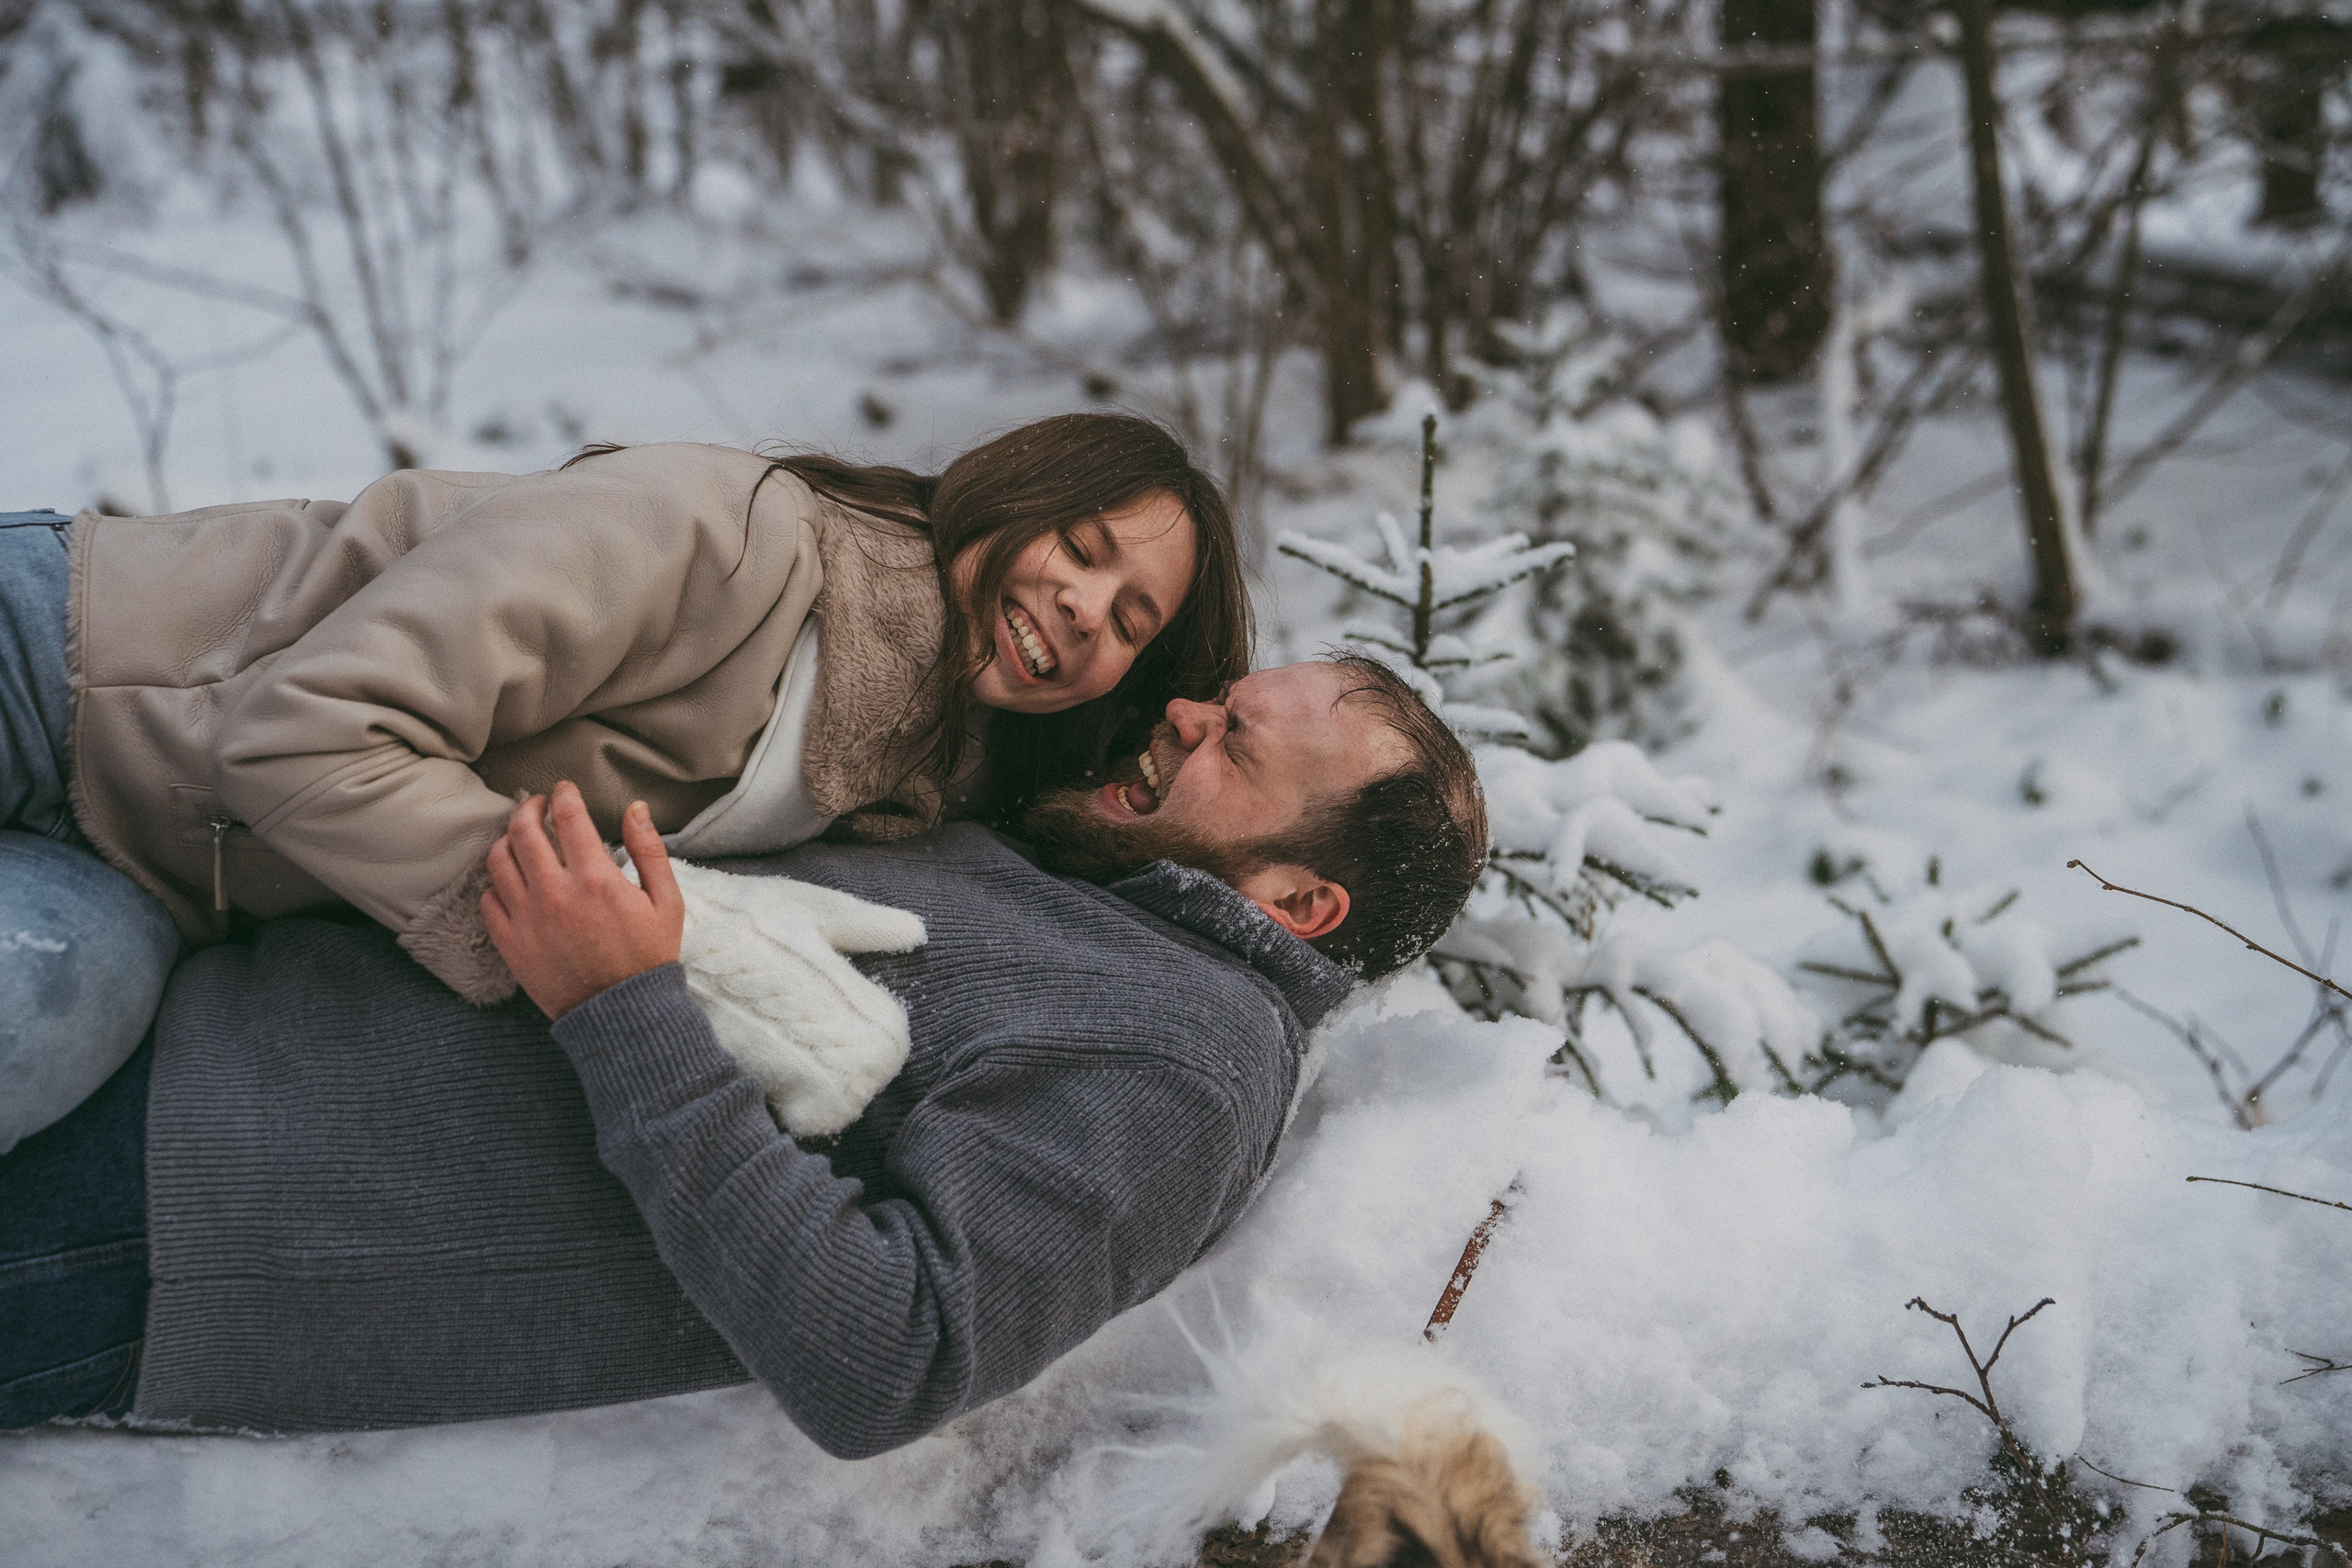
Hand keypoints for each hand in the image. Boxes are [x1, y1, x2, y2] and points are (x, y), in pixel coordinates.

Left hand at [481, 781, 684, 1018]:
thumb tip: (635, 808)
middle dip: (528, 808)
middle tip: (536, 805)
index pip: (567, 817)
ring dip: (506, 840)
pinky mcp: (510, 943)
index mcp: (595, 878)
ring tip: (519, 839)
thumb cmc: (648, 957)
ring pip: (497, 861)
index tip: (564, 789)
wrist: (621, 1015)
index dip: (564, 794)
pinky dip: (496, 884)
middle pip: (522, 830)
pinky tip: (512, 882)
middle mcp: (554, 893)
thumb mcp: (667, 902)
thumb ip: (650, 850)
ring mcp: (527, 918)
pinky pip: (487, 900)